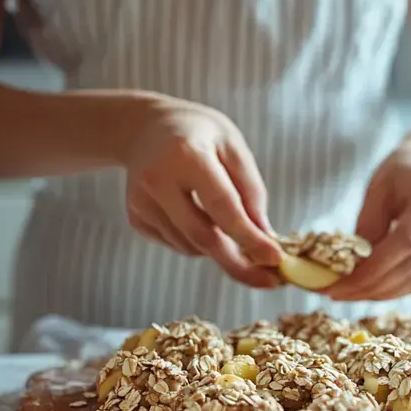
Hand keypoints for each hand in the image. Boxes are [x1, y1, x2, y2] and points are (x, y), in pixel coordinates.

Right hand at [123, 96, 283, 287]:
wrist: (144, 128)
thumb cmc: (198, 134)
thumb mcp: (233, 147)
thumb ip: (251, 191)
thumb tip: (265, 237)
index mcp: (187, 155)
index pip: (223, 206)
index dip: (250, 238)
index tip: (275, 259)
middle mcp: (158, 180)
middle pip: (203, 237)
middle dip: (238, 264)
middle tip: (267, 281)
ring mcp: (142, 202)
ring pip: (191, 245)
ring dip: (219, 247)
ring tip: (227, 222)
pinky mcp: (136, 218)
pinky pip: (177, 243)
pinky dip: (197, 241)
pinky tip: (196, 213)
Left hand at [328, 136, 410, 300]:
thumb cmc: (402, 170)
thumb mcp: (378, 189)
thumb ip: (368, 225)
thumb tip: (354, 267)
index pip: (405, 244)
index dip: (372, 271)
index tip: (340, 284)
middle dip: (373, 287)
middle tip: (339, 294)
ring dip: (384, 292)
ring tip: (353, 294)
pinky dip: (398, 287)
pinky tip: (374, 288)